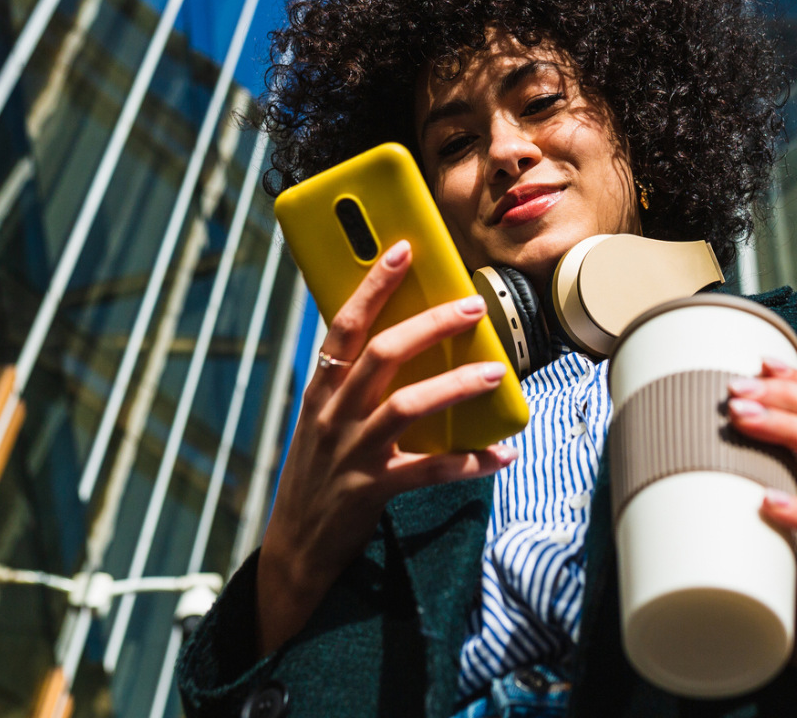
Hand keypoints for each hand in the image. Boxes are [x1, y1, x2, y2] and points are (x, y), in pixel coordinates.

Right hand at [256, 240, 515, 653]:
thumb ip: (352, 385)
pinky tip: (501, 454)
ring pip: (407, 406)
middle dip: (431, 325)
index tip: (404, 250)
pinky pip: (428, 471)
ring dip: (456, 385)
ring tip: (496, 373)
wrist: (295, 547)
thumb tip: (403, 340)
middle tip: (473, 307)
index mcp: (321, 390)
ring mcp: (352, 452)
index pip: (345, 325)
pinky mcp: (372, 490)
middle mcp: (333, 415)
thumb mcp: (322, 421)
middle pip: (382, 355)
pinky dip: (469, 462)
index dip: (374, 285)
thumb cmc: (318, 474)